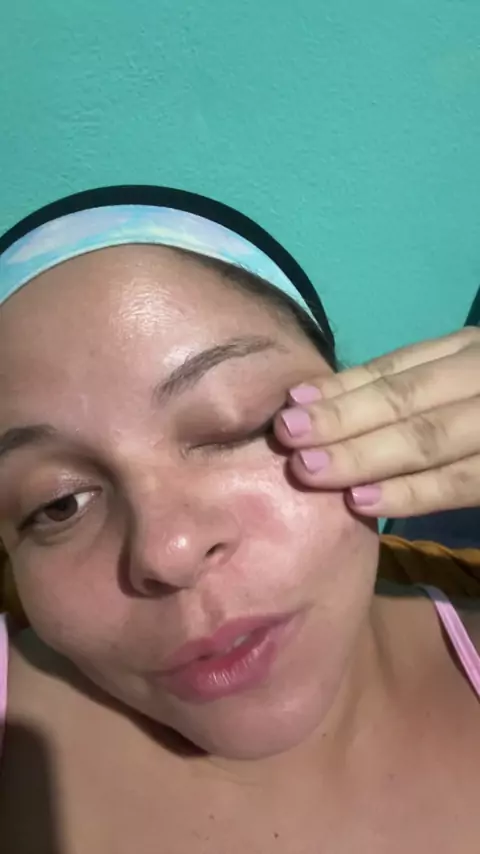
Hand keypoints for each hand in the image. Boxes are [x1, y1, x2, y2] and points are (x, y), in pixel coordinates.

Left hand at [274, 327, 479, 518]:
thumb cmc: (478, 413)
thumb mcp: (456, 385)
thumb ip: (406, 391)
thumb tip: (315, 403)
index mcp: (465, 354)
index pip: (395, 370)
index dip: (341, 388)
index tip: (290, 401)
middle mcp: (479, 378)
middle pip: (403, 399)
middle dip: (340, 418)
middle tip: (286, 434)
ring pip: (425, 438)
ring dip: (361, 455)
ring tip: (308, 468)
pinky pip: (458, 482)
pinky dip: (409, 493)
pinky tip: (359, 501)